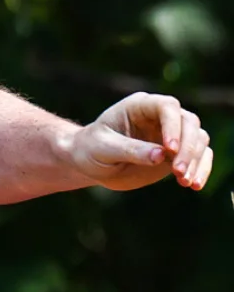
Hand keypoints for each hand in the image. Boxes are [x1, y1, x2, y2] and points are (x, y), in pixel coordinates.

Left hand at [69, 92, 211, 192]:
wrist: (90, 162)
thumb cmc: (91, 149)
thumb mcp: (104, 149)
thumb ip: (131, 150)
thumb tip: (161, 156)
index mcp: (140, 106)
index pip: (167, 107)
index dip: (172, 126)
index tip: (169, 149)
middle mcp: (160, 116)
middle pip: (189, 123)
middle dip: (187, 148)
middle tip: (178, 173)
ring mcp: (171, 133)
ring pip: (198, 139)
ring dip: (195, 160)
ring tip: (185, 182)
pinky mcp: (177, 152)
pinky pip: (199, 156)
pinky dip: (200, 169)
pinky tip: (195, 186)